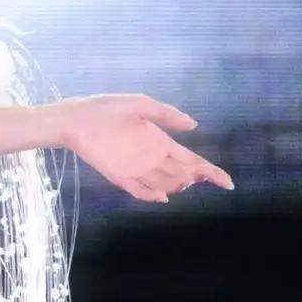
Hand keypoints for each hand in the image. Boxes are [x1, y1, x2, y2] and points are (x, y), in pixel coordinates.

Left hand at [63, 92, 231, 203]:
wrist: (75, 120)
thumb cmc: (107, 108)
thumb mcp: (140, 104)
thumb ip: (167, 114)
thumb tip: (194, 126)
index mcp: (161, 142)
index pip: (192, 160)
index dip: (210, 172)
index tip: (226, 182)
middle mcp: (152, 159)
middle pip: (181, 175)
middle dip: (193, 178)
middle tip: (198, 176)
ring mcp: (136, 169)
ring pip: (164, 184)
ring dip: (176, 186)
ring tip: (183, 182)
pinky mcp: (119, 176)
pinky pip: (139, 191)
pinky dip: (150, 195)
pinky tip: (162, 196)